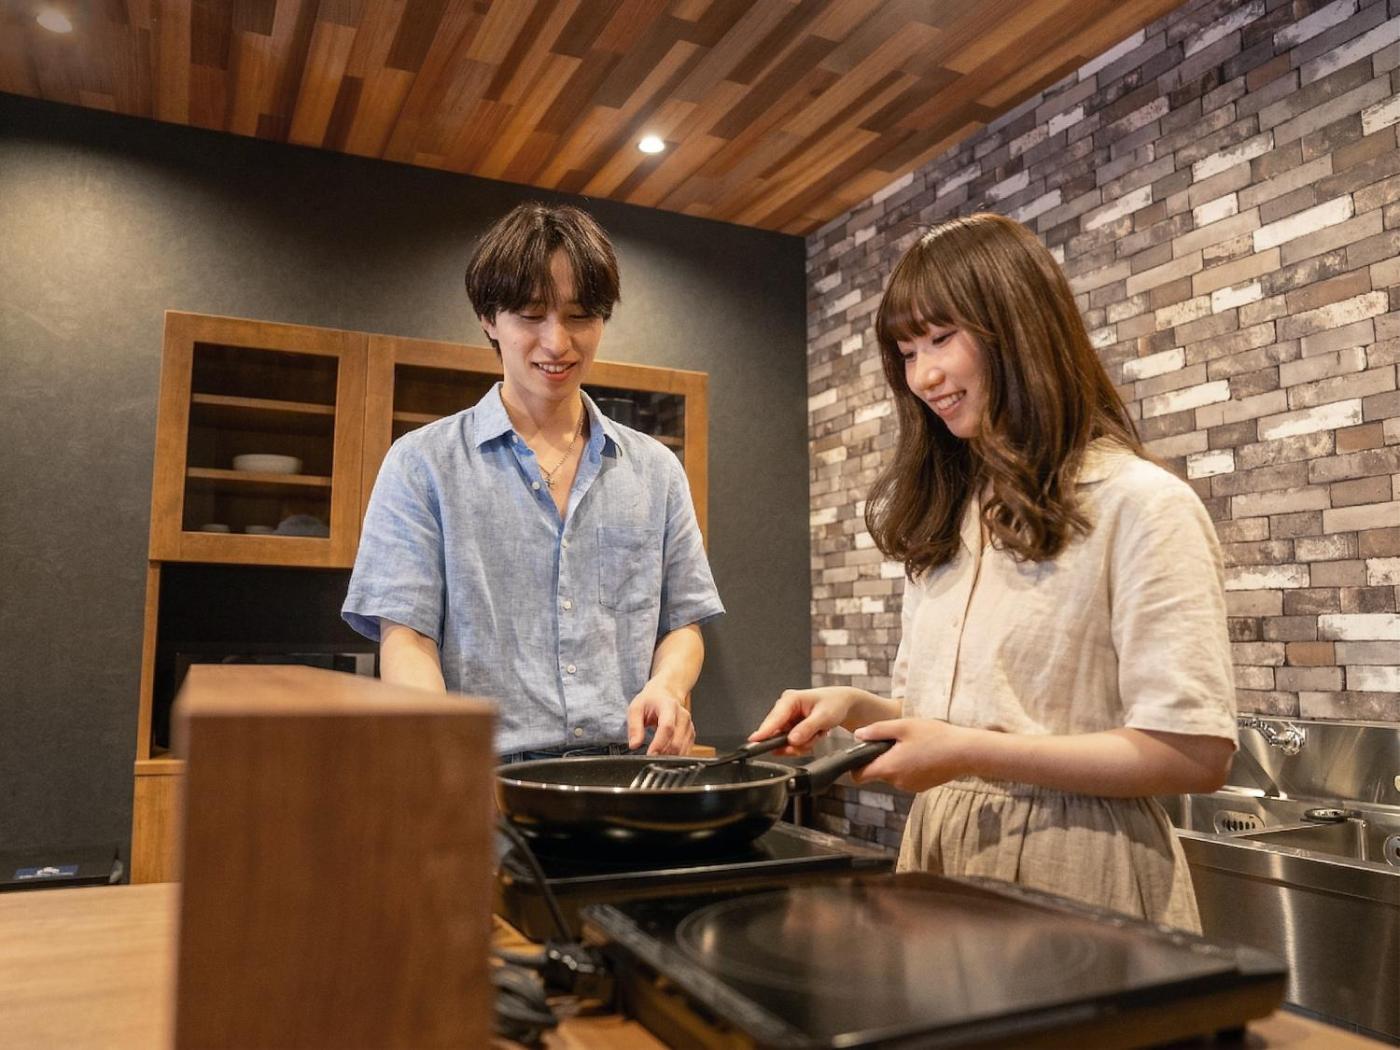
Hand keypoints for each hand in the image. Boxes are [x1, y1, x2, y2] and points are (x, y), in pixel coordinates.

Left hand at [627, 683, 694, 754]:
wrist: (666, 694)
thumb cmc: (651, 701)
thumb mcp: (636, 708)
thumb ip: (634, 727)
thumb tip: (634, 745)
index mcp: (669, 706)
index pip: (667, 727)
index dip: (659, 743)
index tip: (650, 754)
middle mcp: (682, 716)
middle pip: (676, 741)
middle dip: (662, 753)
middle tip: (650, 756)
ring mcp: (688, 726)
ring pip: (682, 748)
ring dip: (668, 756)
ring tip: (656, 754)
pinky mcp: (691, 734)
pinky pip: (685, 750)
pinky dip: (674, 756)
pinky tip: (665, 753)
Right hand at [749, 687, 864, 752]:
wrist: (842, 704)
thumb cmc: (834, 703)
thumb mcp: (824, 716)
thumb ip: (807, 728)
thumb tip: (791, 739)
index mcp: (790, 699)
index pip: (774, 718)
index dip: (764, 731)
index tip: (754, 741)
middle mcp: (785, 708)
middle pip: (778, 733)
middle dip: (795, 742)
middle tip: (812, 739)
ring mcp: (787, 718)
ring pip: (785, 741)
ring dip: (802, 743)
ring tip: (817, 733)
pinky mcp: (790, 726)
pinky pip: (791, 743)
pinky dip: (804, 744)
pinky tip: (814, 736)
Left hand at [851, 719, 973, 790]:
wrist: (965, 752)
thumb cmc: (934, 736)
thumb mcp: (903, 726)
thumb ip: (877, 731)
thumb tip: (857, 735)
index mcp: (889, 767)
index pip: (859, 776)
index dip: (855, 765)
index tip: (862, 752)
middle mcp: (897, 782)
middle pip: (877, 772)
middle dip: (880, 757)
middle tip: (894, 739)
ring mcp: (910, 786)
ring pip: (892, 774)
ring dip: (895, 761)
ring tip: (911, 744)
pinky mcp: (922, 786)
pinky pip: (906, 776)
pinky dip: (908, 766)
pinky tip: (921, 752)